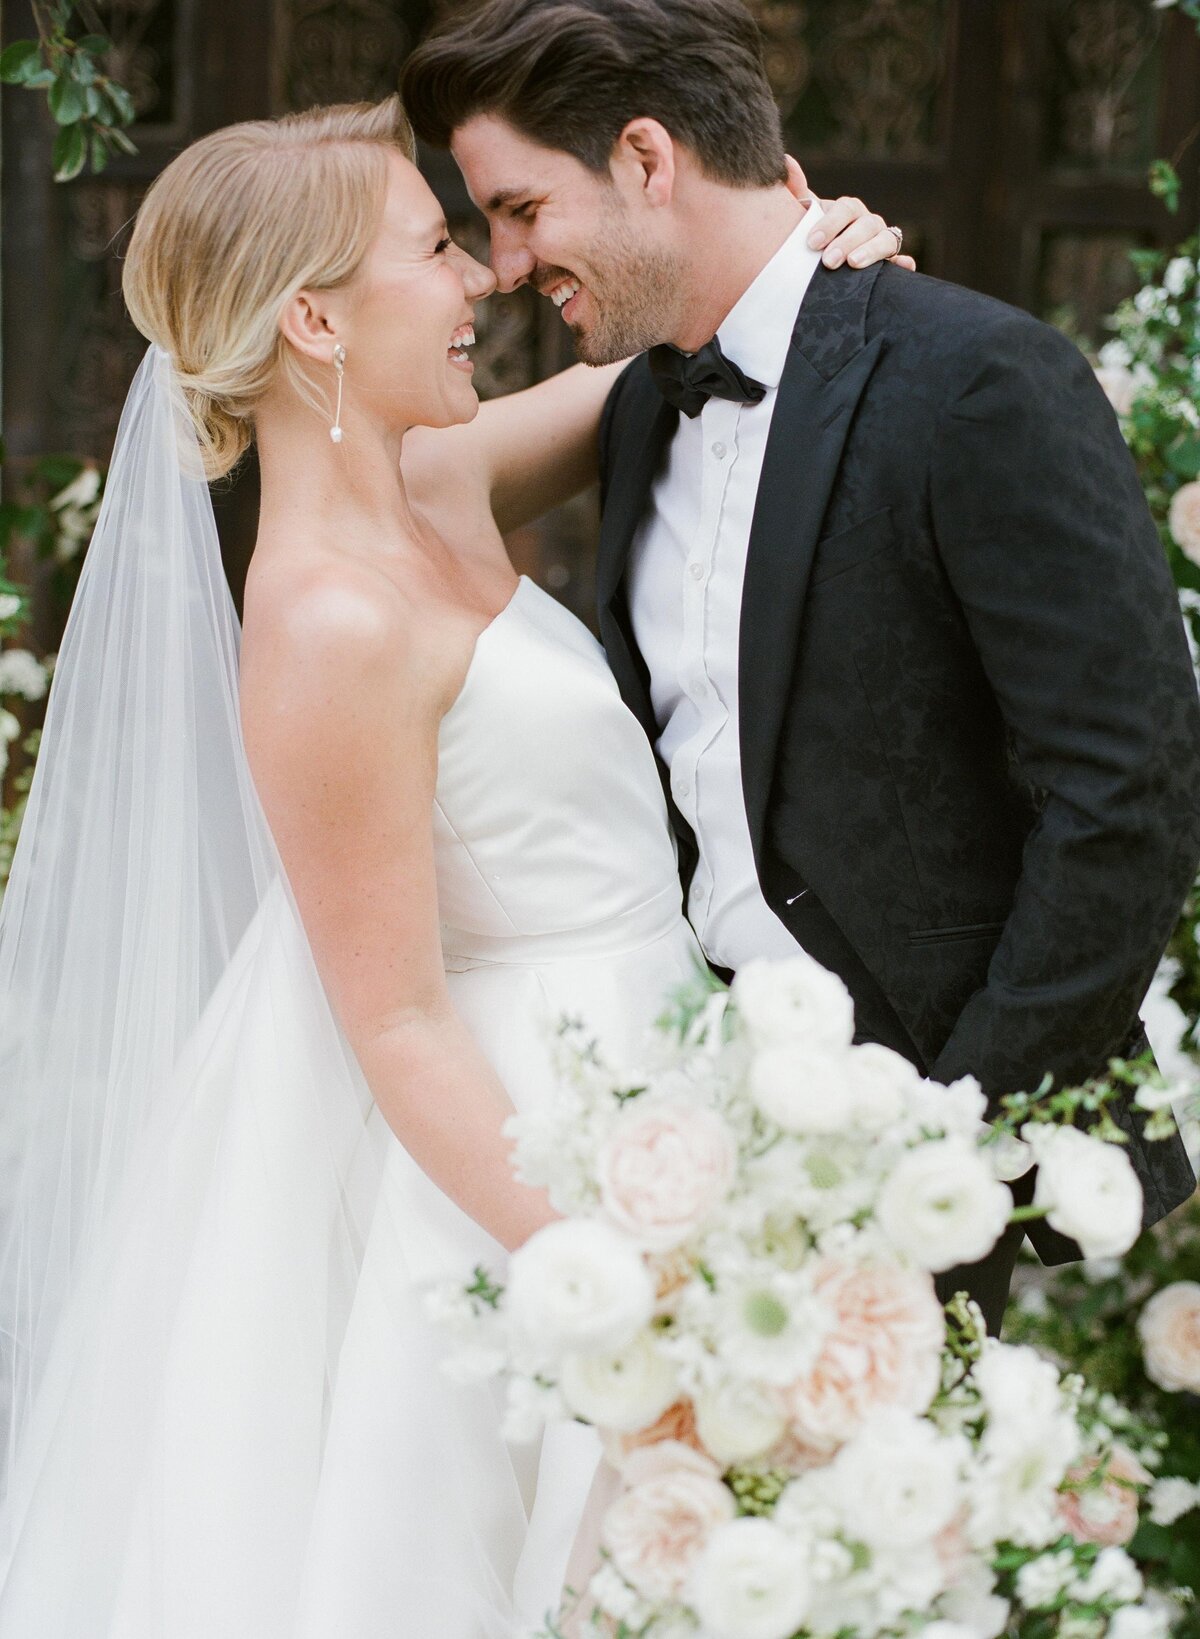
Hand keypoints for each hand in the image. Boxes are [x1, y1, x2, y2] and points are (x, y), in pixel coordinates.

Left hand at [782, 155, 915, 271]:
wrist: (823, 261)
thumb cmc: (815, 236)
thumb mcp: (805, 216)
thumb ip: (796, 191)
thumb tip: (786, 161)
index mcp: (849, 210)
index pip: (844, 209)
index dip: (830, 224)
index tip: (811, 242)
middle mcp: (868, 223)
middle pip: (866, 225)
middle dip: (847, 241)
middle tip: (828, 261)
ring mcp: (882, 242)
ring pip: (886, 240)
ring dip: (872, 250)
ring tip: (854, 263)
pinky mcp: (891, 263)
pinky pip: (902, 261)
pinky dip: (904, 263)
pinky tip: (904, 265)